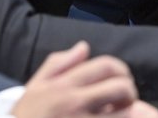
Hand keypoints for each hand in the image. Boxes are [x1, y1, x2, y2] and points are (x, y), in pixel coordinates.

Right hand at [11, 41, 157, 117]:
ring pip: (124, 114)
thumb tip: (83, 47)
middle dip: (129, 91)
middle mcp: (75, 102)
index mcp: (65, 84)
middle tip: (125, 99)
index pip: (106, 66)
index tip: (120, 78)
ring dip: (130, 113)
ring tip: (123, 114)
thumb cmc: (27, 114)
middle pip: (120, 88)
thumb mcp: (36, 85)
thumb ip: (59, 63)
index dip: (121, 70)